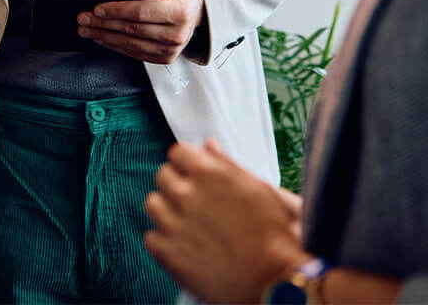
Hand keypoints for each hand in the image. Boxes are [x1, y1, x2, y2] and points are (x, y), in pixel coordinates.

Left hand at [77, 0, 203, 62]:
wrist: (194, 10)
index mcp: (180, 12)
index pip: (141, 12)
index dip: (117, 11)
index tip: (96, 8)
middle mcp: (177, 34)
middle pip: (132, 30)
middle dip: (103, 24)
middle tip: (82, 18)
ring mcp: (171, 50)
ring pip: (130, 44)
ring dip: (103, 36)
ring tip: (85, 29)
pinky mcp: (164, 59)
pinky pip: (133, 52)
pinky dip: (114, 45)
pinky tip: (100, 37)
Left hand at [144, 139, 307, 303]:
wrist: (277, 281)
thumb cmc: (276, 235)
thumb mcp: (259, 189)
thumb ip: (227, 163)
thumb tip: (208, 145)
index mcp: (208, 173)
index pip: (178, 153)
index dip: (188, 165)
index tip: (195, 176)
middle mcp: (186, 194)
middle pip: (163, 176)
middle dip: (177, 186)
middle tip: (196, 204)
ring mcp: (173, 223)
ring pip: (153, 204)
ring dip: (167, 211)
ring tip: (190, 226)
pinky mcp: (167, 252)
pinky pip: (151, 237)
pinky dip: (164, 242)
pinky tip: (185, 248)